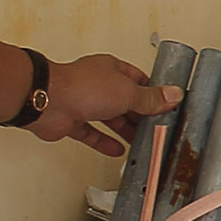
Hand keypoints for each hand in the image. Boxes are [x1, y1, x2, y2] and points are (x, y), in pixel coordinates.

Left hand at [29, 53, 181, 158]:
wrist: (48, 101)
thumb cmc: (82, 87)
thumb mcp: (127, 92)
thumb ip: (149, 99)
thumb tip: (172, 95)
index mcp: (111, 70)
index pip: (137, 79)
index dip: (152, 92)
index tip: (165, 104)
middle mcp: (97, 84)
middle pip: (124, 100)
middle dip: (140, 114)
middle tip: (156, 127)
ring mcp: (83, 103)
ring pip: (109, 117)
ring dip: (124, 129)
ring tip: (141, 141)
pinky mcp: (72, 122)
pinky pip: (92, 133)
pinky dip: (105, 142)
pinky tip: (117, 150)